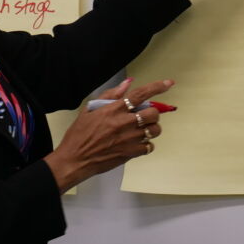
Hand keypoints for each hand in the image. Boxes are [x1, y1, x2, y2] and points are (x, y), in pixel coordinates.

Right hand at [43, 78, 173, 191]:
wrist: (75, 159)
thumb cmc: (79, 135)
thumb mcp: (89, 110)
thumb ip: (109, 95)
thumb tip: (126, 84)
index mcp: (113, 109)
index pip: (140, 94)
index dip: (157, 87)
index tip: (168, 84)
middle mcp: (124, 122)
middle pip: (153, 113)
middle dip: (153, 113)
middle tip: (145, 116)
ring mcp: (129, 139)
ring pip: (155, 130)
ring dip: (152, 128)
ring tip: (141, 130)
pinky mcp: (131, 153)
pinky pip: (150, 146)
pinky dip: (146, 144)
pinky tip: (136, 143)